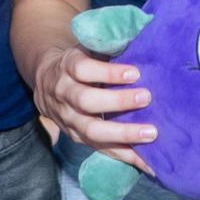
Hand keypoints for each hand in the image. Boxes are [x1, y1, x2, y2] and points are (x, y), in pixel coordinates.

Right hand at [31, 45, 156, 172]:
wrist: (48, 81)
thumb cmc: (82, 60)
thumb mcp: (88, 47)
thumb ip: (109, 45)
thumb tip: (145, 38)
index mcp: (68, 67)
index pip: (84, 69)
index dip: (108, 73)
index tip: (135, 72)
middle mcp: (64, 94)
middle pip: (86, 101)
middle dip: (117, 102)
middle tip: (146, 97)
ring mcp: (69, 119)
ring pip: (92, 130)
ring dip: (123, 133)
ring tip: (151, 133)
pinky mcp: (77, 137)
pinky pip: (100, 148)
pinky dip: (124, 156)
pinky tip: (147, 162)